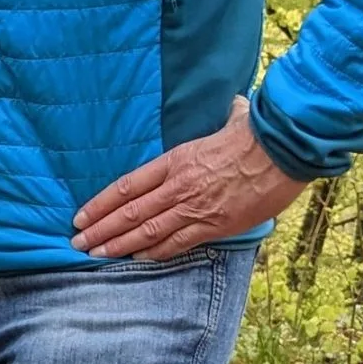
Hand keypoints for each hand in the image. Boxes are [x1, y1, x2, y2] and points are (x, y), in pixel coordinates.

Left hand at [73, 97, 304, 260]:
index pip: (126, 186)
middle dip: (101, 229)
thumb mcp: (229, 119)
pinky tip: (138, 259)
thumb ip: (221, 115)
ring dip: (120, 245)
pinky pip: (179, 243)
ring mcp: (196, 208)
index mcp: (175, 160)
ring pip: (148, 231)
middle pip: (130, 212)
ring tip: (96, 254)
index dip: (100, 203)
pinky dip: (156, 253)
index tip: (81, 216)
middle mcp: (178, 186)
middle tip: (77, 242)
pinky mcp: (217, 225)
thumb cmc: (257, 133)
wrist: (284, 151)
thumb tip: (232, 104)